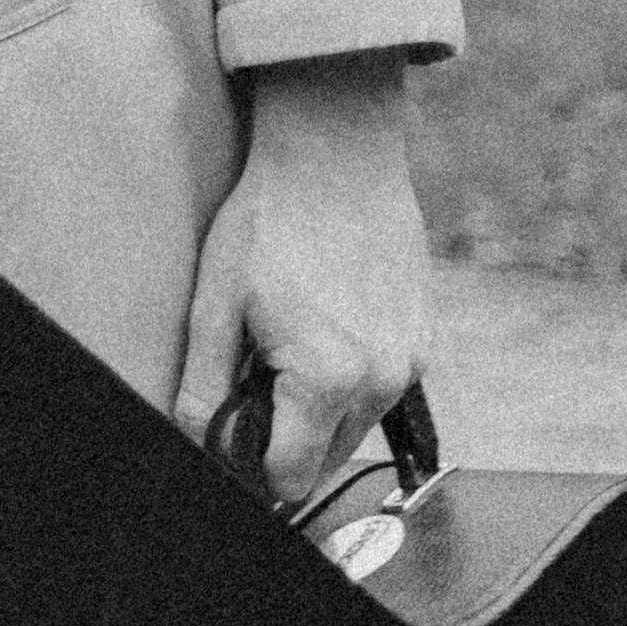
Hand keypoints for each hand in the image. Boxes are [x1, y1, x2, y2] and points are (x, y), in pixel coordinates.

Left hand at [174, 55, 430, 506]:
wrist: (336, 147)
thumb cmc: (272, 216)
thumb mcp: (216, 301)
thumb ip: (203, 389)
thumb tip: (202, 447)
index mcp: (327, 380)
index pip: (290, 478)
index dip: (253, 463)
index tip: (238, 425)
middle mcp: (381, 379)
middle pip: (325, 458)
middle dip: (289, 433)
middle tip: (263, 364)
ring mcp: (409, 358)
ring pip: (356, 423)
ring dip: (323, 404)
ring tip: (296, 333)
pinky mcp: (424, 335)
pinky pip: (382, 386)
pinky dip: (354, 372)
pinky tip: (329, 317)